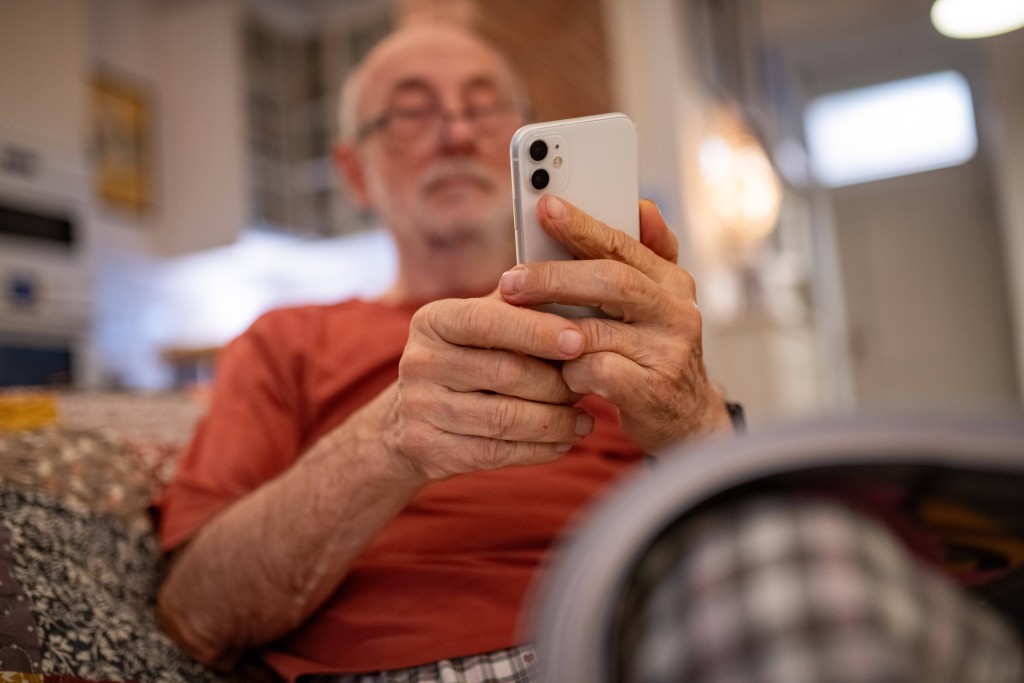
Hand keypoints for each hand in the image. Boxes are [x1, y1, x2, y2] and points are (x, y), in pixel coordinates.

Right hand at [386, 295, 594, 480]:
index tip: (580, 341)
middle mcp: (419, 361)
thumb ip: (517, 308)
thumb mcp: (479, 327)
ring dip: (555, 421)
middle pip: (505, 373)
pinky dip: (539, 449)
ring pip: (505, 418)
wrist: (409, 422)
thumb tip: (573, 291)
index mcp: (433, 321)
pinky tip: (563, 441)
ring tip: (584, 420)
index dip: (536, 331)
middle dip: (556, 383)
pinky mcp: (429, 448)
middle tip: (589, 385)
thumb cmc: (465, 362)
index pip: (487, 321)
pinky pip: (497, 452)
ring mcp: (420, 408)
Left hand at [498, 195, 730, 450]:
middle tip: (510, 281)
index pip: (623, 245)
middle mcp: (678, 313)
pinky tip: (556, 372)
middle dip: (554, 278)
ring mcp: (669, 353)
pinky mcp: (654, 392)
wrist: (687, 420)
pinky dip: (570, 370)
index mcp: (673, 283)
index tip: (544, 208)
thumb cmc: (654, 354)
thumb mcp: (657, 303)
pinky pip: (598, 372)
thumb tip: (643, 207)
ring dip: (551, 329)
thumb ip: (648, 257)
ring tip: (518, 327)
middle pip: (611, 281)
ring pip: (597, 330)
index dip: (582, 226)